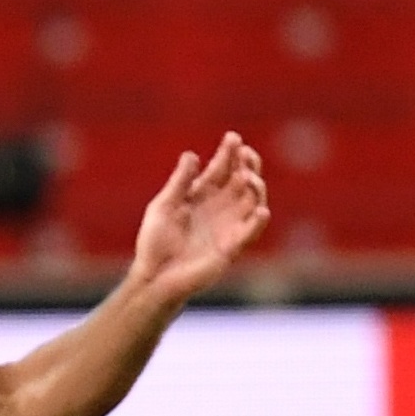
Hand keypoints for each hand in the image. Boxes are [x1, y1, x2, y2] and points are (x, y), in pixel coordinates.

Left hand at [130, 132, 269, 301]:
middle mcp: (220, 207)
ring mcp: (228, 226)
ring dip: (255, 187)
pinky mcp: (232, 247)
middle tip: (245, 154)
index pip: (222, 169)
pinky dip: (258, 222)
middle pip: (243, 180)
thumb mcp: (164, 207)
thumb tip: (191, 155)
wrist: (154, 277)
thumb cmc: (155, 243)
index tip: (233, 138)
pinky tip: (260, 210)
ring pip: (253, 201)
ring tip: (248, 177)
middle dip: (248, 165)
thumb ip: (179, 182)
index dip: (229, 153)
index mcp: (202, 195)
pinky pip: (251, 232)